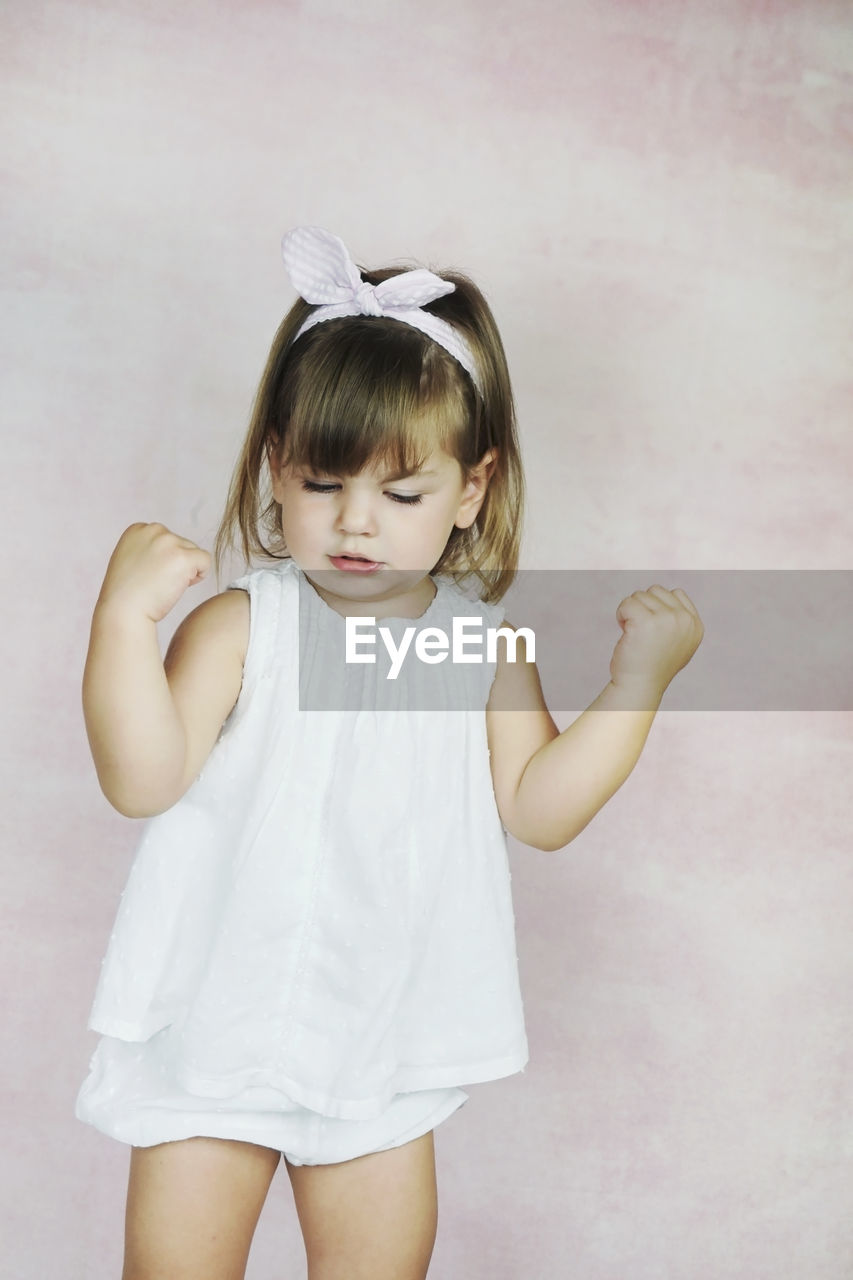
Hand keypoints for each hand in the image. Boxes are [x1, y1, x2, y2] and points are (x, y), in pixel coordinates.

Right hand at [95, 522, 211, 623]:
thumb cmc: (127, 594)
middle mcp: (154, 530)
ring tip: (165, 585)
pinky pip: (205, 560)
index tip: (149, 574)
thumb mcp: (130, 560)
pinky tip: (183, 585)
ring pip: (194, 553)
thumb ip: (147, 548)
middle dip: (176, 564)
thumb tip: (170, 551)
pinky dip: (200, 574)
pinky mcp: (184, 557)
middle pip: (182, 544)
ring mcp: (169, 542)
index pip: (167, 539)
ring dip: (187, 570)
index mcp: (138, 529)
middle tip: (157, 582)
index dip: (164, 560)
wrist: (124, 610)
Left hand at [609, 585, 703, 699]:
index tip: (654, 630)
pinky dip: (621, 614)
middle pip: (656, 591)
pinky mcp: (646, 621)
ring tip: (634, 634)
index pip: (676, 593)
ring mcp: (667, 619)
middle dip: (643, 607)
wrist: (639, 685)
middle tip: (641, 631)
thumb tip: (669, 593)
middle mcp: (684, 620)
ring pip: (640, 596)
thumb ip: (678, 620)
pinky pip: (627, 603)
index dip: (658, 607)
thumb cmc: (652, 665)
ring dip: (631, 612)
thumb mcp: (676, 642)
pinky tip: (625, 631)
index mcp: (695, 625)